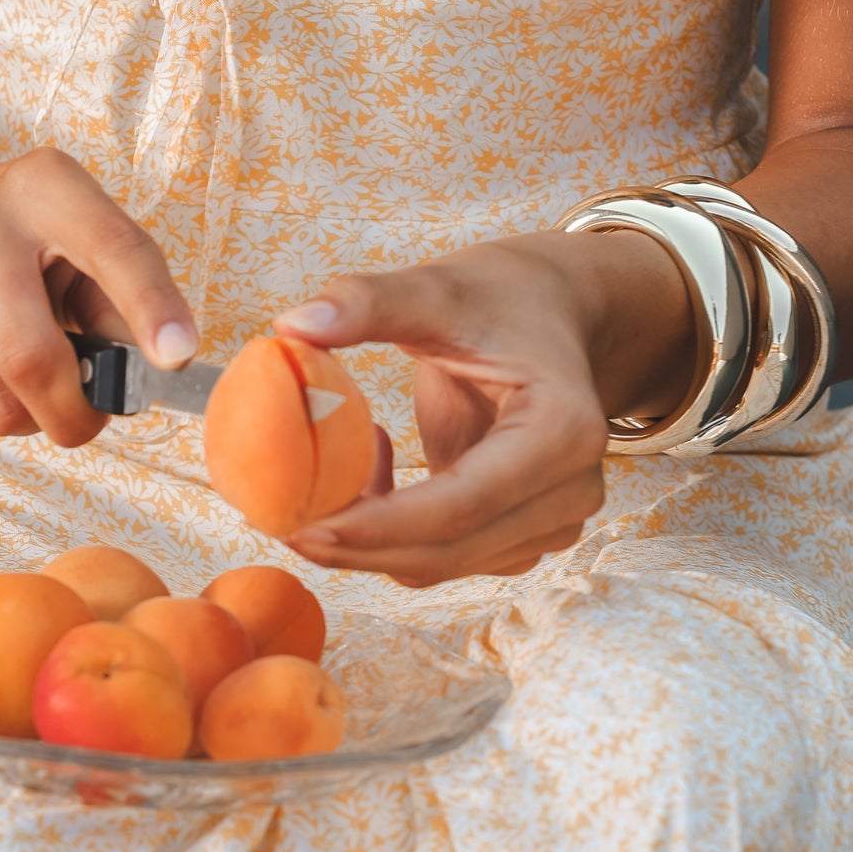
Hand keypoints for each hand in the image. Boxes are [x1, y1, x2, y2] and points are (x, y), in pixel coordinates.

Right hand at [0, 146, 197, 445]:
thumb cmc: (24, 241)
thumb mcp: (80, 239)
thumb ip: (123, 299)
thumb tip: (148, 372)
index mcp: (47, 185)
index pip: (113, 248)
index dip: (151, 306)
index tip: (177, 358)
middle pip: (33, 359)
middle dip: (76, 414)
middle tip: (89, 417)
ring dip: (28, 417)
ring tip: (24, 377)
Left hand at [274, 228, 695, 586]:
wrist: (559, 313)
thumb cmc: (505, 297)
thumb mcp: (438, 288)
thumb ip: (369, 302)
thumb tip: (292, 325)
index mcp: (562, 431)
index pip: (461, 505)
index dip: (379, 526)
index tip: (303, 527)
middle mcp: (571, 489)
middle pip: (451, 549)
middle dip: (360, 549)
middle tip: (281, 525)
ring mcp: (554, 519)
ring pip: (444, 563)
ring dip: (372, 543)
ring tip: (317, 485)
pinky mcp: (525, 531)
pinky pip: (447, 553)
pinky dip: (394, 533)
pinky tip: (368, 471)